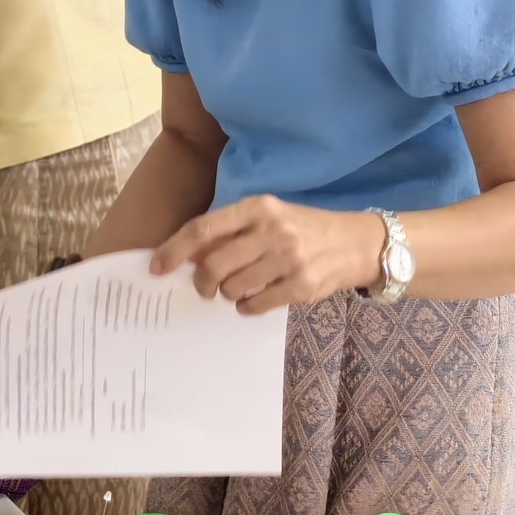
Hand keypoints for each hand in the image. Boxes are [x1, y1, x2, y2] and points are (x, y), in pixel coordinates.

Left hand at [149, 195, 386, 315]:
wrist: (356, 242)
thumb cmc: (302, 228)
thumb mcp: (269, 217)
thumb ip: (232, 231)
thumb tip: (188, 256)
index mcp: (258, 208)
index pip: (203, 229)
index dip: (175, 250)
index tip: (157, 267)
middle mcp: (272, 230)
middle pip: (214, 264)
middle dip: (202, 282)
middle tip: (204, 288)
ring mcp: (288, 259)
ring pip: (232, 288)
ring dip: (228, 294)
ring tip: (239, 288)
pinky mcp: (301, 286)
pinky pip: (255, 306)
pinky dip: (247, 307)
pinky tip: (255, 299)